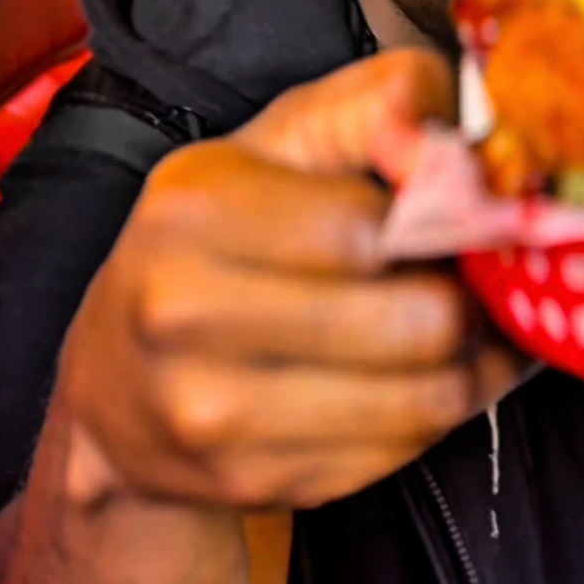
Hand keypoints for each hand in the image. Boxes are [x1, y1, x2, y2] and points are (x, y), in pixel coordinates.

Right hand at [52, 50, 532, 510]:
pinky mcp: (249, 482)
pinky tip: (410, 379)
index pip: (379, 227)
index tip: (458, 218)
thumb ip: (384, 101)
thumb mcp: (290, 135)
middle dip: (467, 298)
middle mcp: (182, 312)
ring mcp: (209, 412)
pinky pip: (401, 453)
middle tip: (467, 280)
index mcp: (194, 208)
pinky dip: (430, 416)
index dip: (446, 223)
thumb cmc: (226, 231)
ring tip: (459, 329)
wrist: (116, 374)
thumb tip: (449, 149)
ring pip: (427, 399)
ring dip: (468, 364)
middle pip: (420, 321)